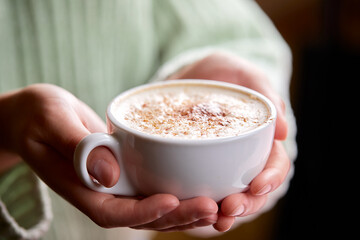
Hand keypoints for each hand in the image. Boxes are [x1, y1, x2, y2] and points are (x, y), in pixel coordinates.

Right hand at [0, 84, 217, 230]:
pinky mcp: (126, 171)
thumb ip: (76, 147)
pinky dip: (178, 191)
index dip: (143, 211)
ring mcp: (115, 184)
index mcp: (80, 187)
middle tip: (210, 207)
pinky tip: (203, 188)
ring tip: (216, 205)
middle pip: (142, 215)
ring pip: (152, 206)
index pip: (112, 211)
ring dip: (184, 209)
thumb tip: (108, 174)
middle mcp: (101, 192)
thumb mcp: (52, 123)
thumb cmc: (38, 115)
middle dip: (176, 216)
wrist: (38, 116)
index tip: (171, 201)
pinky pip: (153, 186)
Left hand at [169, 52, 290, 231]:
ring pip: (231, 196)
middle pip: (254, 190)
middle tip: (230, 208)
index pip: (275, 164)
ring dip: (226, 212)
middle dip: (247, 203)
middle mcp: (244, 157)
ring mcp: (221, 164)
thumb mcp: (243, 73)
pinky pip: (203, 189)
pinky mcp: (198, 167)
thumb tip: (285, 131)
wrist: (189, 77)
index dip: (271, 179)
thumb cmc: (221, 73)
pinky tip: (191, 209)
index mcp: (261, 139)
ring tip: (215, 219)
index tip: (256, 186)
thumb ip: (264, 93)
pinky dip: (201, 203)